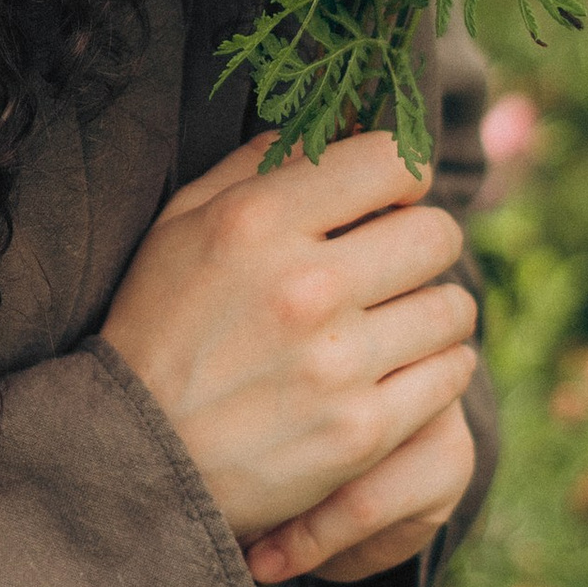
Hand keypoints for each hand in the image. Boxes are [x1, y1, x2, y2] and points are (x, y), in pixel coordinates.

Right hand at [100, 126, 476, 553]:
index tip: (388, 197)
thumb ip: (256, 166)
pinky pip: (451, 374)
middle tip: (396, 263)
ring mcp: (339, 364)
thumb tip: (336, 126)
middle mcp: (307, 286)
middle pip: (437, 234)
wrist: (134, 460)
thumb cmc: (157, 328)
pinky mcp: (362, 431)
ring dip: (432, 309)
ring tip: (395, 321)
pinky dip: (436, 367)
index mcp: (259, 222)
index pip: (392, 162)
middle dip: (423, 241)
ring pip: (453, 307)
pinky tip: (399, 368)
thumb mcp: (180, 225)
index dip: (402, 174)